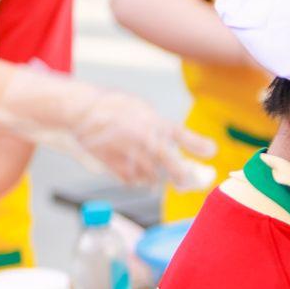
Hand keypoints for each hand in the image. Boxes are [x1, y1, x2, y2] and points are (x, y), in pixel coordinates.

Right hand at [0, 65, 217, 190]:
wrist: (78, 110)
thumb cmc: (111, 106)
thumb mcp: (141, 108)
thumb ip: (159, 126)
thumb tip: (174, 143)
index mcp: (156, 123)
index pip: (184, 137)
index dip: (200, 147)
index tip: (211, 152)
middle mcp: (147, 142)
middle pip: (176, 171)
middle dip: (185, 179)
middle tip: (187, 180)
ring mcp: (131, 157)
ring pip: (154, 179)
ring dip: (156, 177)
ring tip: (150, 167)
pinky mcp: (116, 167)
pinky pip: (133, 182)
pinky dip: (136, 179)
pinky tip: (132, 168)